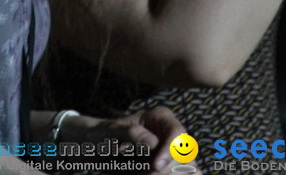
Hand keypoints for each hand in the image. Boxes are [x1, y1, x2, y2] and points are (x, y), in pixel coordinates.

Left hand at [61, 106, 194, 174]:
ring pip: (187, 169)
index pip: (178, 133)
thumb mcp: (112, 131)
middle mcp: (172, 135)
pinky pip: (185, 174)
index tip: (155, 166)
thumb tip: (152, 142)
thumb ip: (131, 133)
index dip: (171, 151)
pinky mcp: (171, 168)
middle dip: (166, 170)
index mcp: (161, 118)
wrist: (98, 149)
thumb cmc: (105, 134)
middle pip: (184, 155)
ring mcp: (174, 153)